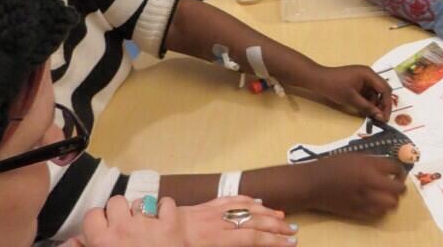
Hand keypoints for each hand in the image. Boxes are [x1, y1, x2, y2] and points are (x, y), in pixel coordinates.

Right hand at [81, 195, 183, 246]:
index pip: (92, 215)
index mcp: (101, 241)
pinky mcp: (171, 224)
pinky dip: (164, 209)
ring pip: (140, 201)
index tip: (104, 230)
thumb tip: (73, 241)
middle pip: (116, 202)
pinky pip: (166, 203)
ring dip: (141, 212)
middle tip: (124, 228)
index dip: (98, 222)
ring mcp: (148, 224)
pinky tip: (163, 221)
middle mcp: (122, 228)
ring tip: (144, 227)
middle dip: (119, 213)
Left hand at [177, 196, 297, 245]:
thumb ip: (222, 246)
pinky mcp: (204, 206)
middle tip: (294, 232)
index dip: (272, 241)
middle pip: (253, 222)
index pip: (251, 238)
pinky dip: (246, 200)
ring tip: (283, 217)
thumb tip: (244, 243)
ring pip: (245, 208)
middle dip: (276, 227)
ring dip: (266, 212)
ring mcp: (211, 211)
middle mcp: (217, 222)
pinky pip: (230, 200)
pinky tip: (256, 201)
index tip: (289, 244)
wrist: (148, 229)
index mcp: (214, 239)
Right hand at [303, 155, 405, 218]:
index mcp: (368, 166)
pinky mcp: (359, 212)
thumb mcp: (354, 156)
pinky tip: (376, 203)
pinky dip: (381, 209)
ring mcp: (365, 200)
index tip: (398, 172)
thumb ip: (372, 161)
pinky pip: (379, 214)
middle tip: (397, 184)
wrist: (314, 183)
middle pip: (398, 188)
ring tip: (387, 195)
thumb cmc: (332, 165)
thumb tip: (388, 166)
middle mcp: (370, 183)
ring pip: (391, 204)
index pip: (395, 168)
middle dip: (400, 186)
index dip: (400, 170)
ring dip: (392, 199)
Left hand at [308, 65, 392, 119]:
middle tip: (380, 118)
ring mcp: (363, 78)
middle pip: (382, 90)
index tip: (385, 117)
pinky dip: (367, 102)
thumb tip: (380, 116)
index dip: (387, 104)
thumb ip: (367, 107)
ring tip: (371, 116)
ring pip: (375, 93)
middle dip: (382, 104)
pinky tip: (365, 110)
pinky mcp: (358, 83)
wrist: (318, 80)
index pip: (385, 89)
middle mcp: (368, 75)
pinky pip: (367, 93)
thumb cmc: (334, 87)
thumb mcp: (351, 99)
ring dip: (374, 104)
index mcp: (368, 74)